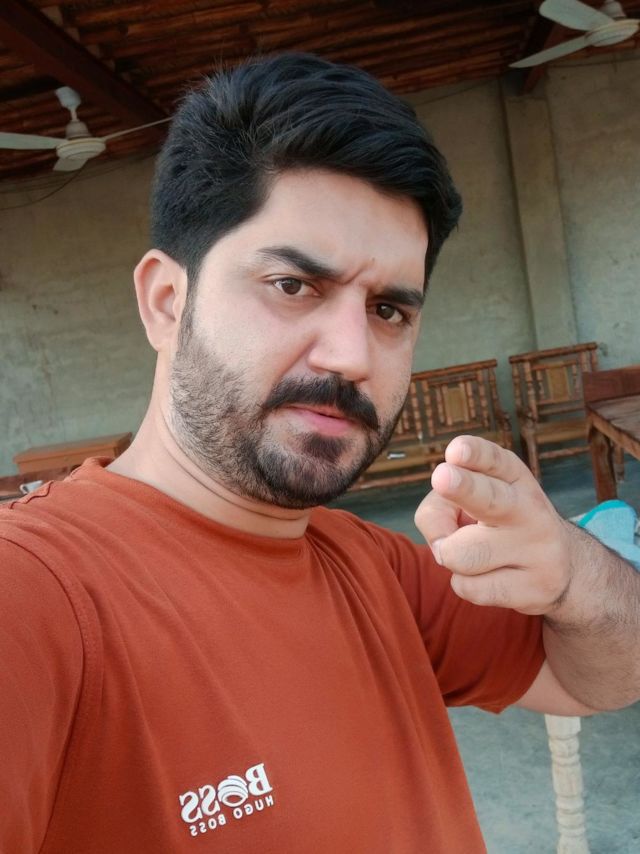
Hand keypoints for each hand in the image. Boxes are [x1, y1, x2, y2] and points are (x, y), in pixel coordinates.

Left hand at [415, 435, 573, 614]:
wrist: (566, 568)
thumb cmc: (498, 527)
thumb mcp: (473, 502)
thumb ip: (441, 507)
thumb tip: (439, 544)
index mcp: (514, 478)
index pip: (495, 460)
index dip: (475, 454)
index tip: (455, 450)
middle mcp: (530, 509)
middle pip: (490, 500)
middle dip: (464, 489)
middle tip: (441, 477)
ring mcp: (537, 551)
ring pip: (462, 554)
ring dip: (450, 555)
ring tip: (472, 552)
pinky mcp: (535, 589)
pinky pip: (470, 588)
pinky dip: (464, 583)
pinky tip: (488, 575)